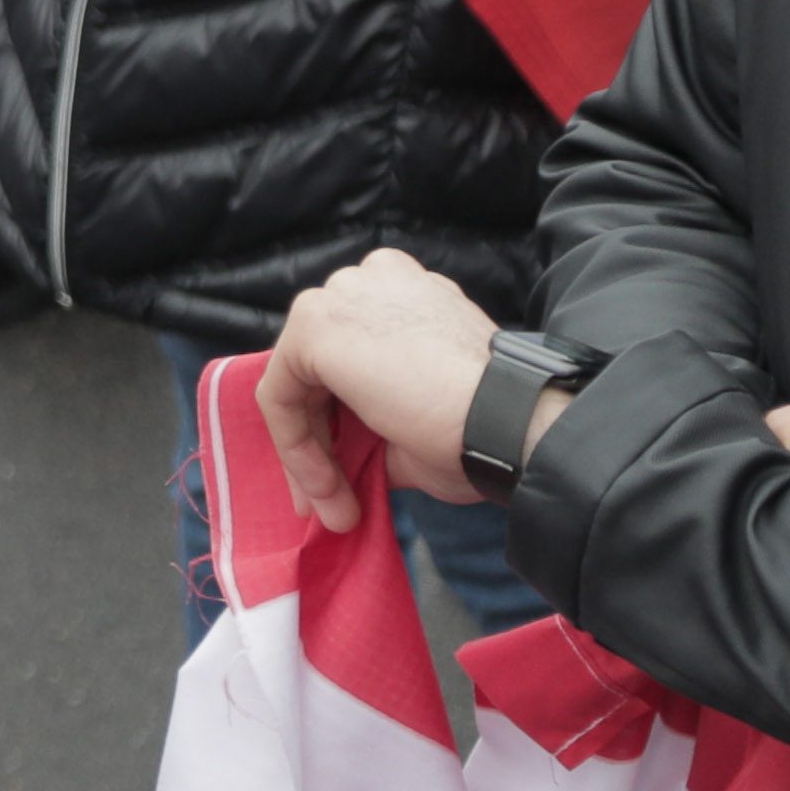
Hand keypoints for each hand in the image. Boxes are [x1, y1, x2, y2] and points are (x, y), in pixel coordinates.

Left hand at [261, 248, 500, 529]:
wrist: (508, 421)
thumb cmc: (483, 427)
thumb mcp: (422, 419)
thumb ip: (377, 423)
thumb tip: (350, 460)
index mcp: (404, 292)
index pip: (350, 358)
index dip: (340, 425)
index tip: (346, 482)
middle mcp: (369, 281)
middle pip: (318, 371)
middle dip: (320, 442)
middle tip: (332, 501)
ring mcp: (340, 297)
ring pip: (297, 384)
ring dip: (310, 454)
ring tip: (335, 508)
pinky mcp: (313, 326)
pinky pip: (281, 395)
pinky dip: (296, 448)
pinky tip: (326, 488)